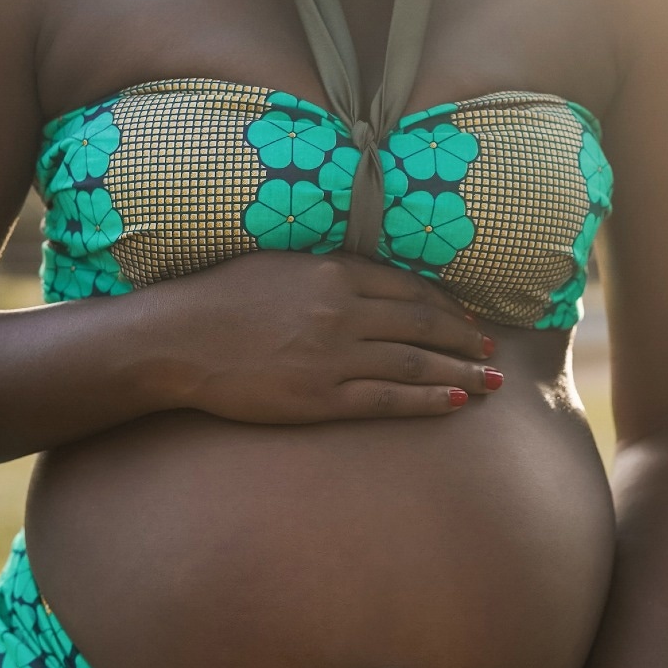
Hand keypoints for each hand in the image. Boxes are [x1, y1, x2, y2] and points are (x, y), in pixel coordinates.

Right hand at [158, 250, 500, 424]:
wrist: (176, 339)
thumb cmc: (221, 297)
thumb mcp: (280, 264)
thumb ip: (327, 270)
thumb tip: (368, 278)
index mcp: (333, 272)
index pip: (408, 287)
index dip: (445, 305)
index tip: (466, 317)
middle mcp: (341, 311)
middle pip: (422, 324)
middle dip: (463, 339)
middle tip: (491, 350)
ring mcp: (332, 356)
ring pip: (414, 363)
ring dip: (460, 372)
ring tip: (491, 382)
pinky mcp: (319, 397)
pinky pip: (387, 399)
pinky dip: (427, 400)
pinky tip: (456, 403)